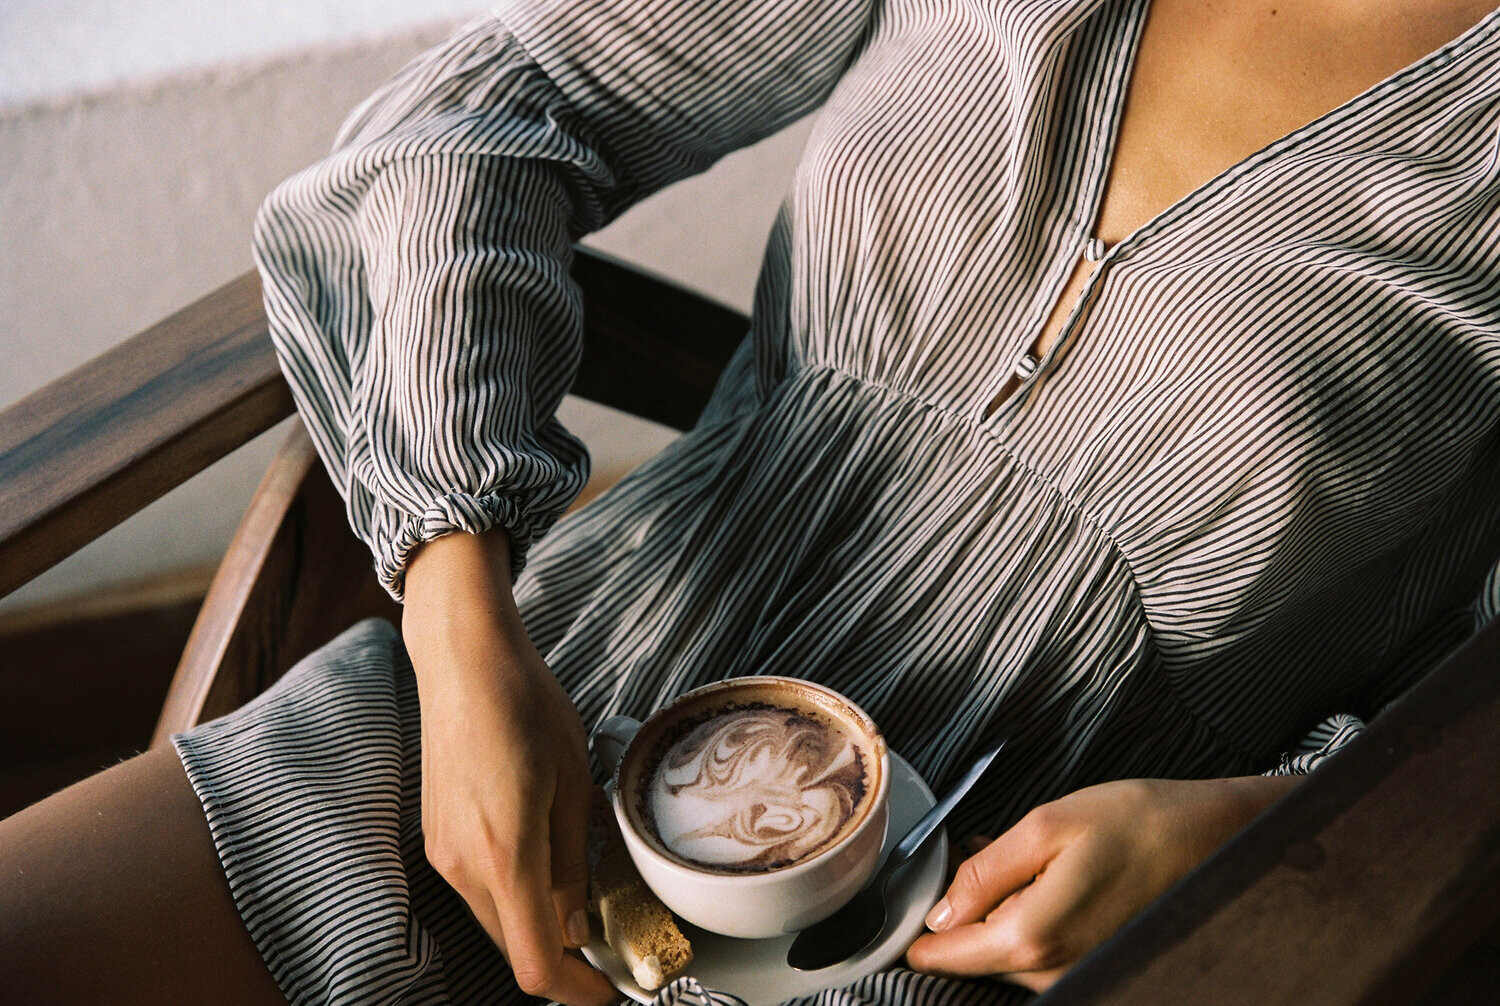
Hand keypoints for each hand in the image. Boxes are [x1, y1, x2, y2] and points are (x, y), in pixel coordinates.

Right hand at [404, 530, 615, 1005]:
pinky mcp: (434, 835)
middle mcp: (461, 864)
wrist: (465, 660)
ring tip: (577, 891)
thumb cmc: (524, 705)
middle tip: (605, 944)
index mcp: (505, 855)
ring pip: (493, 918)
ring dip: (533, 922)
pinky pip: (476, 887)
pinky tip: (540, 858)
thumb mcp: (574, 784)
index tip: (606, 990)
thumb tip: (578, 923)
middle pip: (511, 946)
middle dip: (560, 956)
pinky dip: (511, 892)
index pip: (534, 963)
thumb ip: (573, 863)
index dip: (575, 990)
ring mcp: (441, 851)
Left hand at [906, 775, 1299, 991]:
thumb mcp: (1047, 826)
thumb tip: (941, 910)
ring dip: (1002, 902)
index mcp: (1032, 936)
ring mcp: (1077, 970)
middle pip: (974, 948)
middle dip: (968, 900)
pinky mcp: (1094, 963)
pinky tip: (1052, 872)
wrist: (1218, 840)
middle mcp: (1053, 968)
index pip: (946, 954)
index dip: (921, 924)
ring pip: (1006, 945)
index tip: (916, 893)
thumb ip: (985, 871)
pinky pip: (1040, 944)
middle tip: (984, 847)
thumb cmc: (1139, 823)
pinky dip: (1032, 910)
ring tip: (1030, 854)